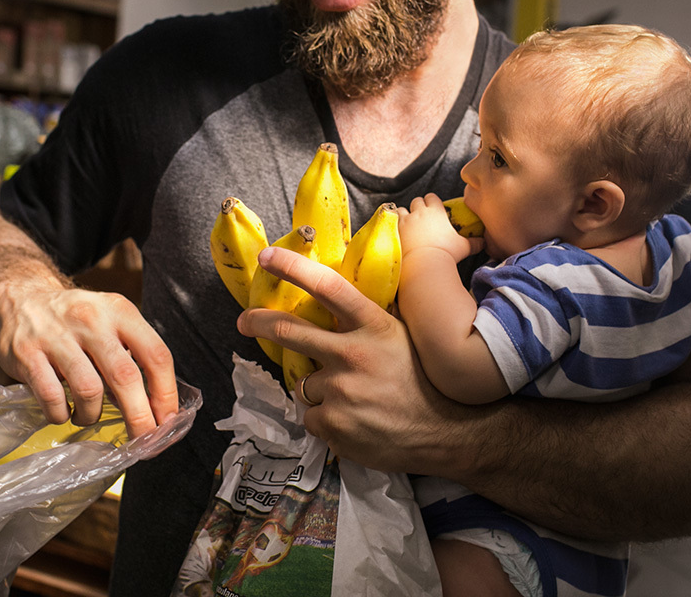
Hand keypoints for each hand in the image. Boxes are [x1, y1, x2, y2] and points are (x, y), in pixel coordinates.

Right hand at [0, 277, 177, 436]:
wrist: (21, 298)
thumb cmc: (76, 320)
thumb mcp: (110, 321)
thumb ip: (131, 356)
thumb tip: (156, 408)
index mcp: (119, 311)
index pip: (156, 355)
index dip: (166, 393)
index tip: (167, 421)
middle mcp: (91, 320)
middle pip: (125, 377)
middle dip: (139, 416)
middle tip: (142, 440)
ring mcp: (57, 336)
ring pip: (89, 390)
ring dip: (92, 415)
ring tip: (87, 416)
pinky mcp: (27, 353)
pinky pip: (52, 397)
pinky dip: (61, 414)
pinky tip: (63, 413)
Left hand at [237, 245, 469, 472]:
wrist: (445, 432)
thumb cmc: (422, 380)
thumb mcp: (400, 337)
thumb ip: (366, 323)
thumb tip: (332, 305)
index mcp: (373, 326)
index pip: (327, 287)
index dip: (293, 268)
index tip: (266, 257)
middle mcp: (352, 353)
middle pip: (289, 331)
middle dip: (258, 322)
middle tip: (245, 321)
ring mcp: (339, 390)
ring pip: (305, 384)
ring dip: (319, 391)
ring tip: (353, 400)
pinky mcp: (332, 423)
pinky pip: (311, 416)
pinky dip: (326, 420)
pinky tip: (354, 421)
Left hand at [398, 193, 478, 261]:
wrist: (425, 264)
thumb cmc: (447, 253)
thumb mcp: (464, 247)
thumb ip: (474, 243)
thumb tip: (484, 243)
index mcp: (436, 211)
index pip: (432, 197)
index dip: (432, 202)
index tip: (434, 209)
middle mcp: (420, 212)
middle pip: (417, 201)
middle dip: (418, 207)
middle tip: (422, 218)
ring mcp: (405, 220)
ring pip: (402, 209)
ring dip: (405, 214)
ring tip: (409, 224)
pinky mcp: (395, 230)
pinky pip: (393, 221)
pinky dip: (395, 225)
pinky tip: (399, 232)